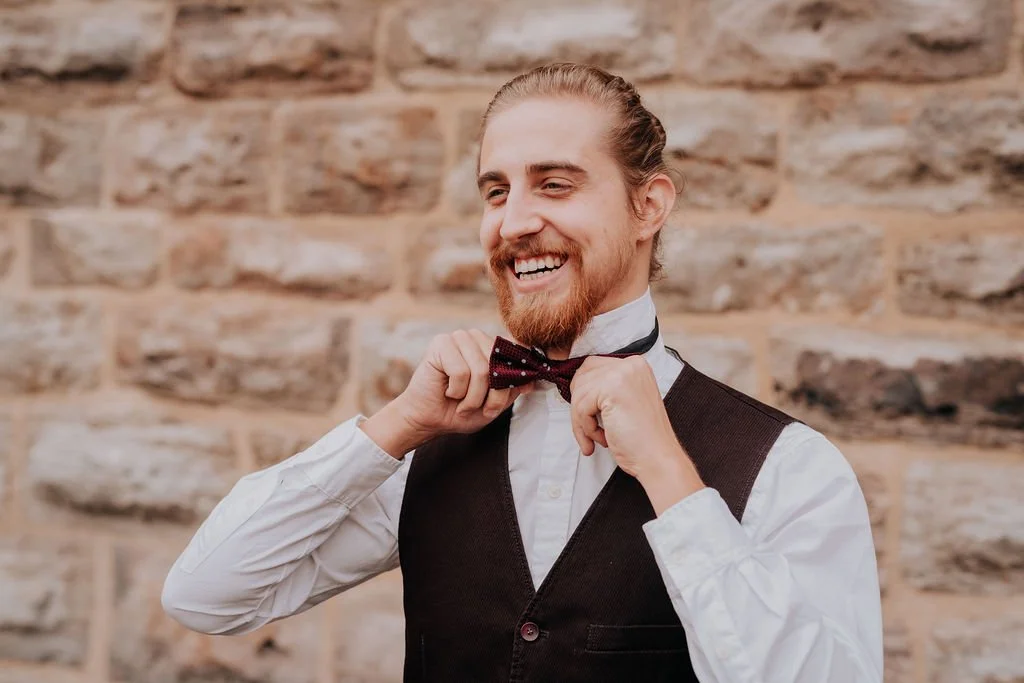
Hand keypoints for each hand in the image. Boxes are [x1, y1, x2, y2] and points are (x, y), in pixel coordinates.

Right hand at [363, 329, 534, 457]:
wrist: (428, 420)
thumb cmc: (460, 410)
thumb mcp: (494, 404)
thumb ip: (512, 389)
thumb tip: (532, 379)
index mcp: (492, 347)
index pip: (515, 355)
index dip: (513, 381)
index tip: (500, 402)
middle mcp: (477, 338)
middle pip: (499, 366)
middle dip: (491, 396)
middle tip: (478, 409)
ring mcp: (459, 337)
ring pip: (481, 370)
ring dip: (472, 397)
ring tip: (461, 403)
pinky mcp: (441, 343)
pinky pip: (461, 371)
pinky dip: (456, 390)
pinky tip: (448, 391)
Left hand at [569, 356, 704, 512]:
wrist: (658, 458)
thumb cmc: (642, 438)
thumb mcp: (624, 401)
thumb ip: (605, 388)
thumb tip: (577, 386)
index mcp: (635, 365)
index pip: (592, 366)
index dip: (583, 393)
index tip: (585, 414)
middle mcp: (630, 365)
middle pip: (582, 378)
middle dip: (580, 407)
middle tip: (588, 429)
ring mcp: (621, 375)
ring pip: (579, 394)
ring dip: (582, 422)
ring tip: (598, 438)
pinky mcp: (611, 390)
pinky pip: (581, 407)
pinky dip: (586, 428)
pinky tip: (602, 438)